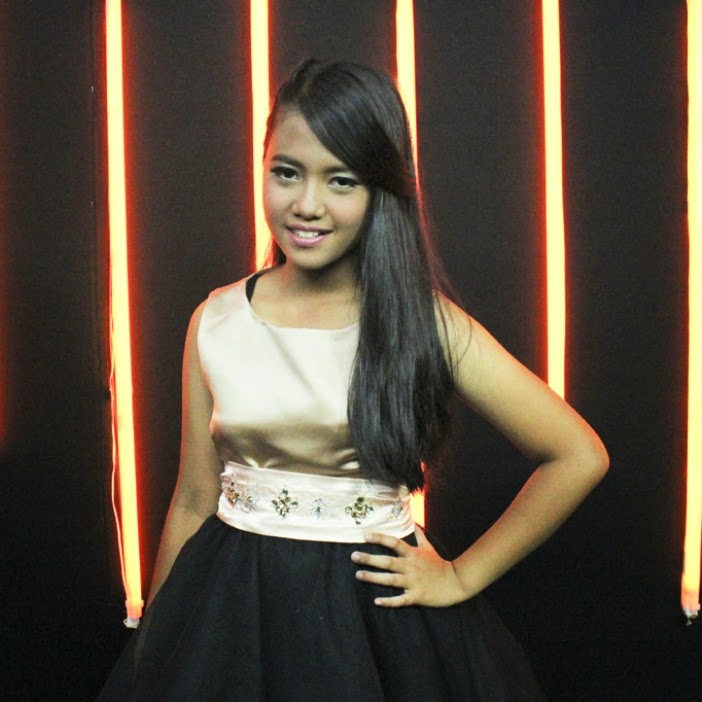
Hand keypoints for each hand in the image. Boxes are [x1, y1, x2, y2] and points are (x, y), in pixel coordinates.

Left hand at [351, 526, 470, 607]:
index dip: (379, 538)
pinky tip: (376, 601)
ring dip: (374, 577)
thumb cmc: (439, 564)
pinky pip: (401, 600)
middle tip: (354, 556)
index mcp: (413, 554)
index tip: (364, 535)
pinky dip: (389, 601)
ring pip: (390, 580)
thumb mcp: (429, 548)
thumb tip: (415, 522)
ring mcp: (413, 582)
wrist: (456, 583)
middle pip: (387, 561)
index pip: (393, 543)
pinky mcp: (417, 596)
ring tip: (358, 575)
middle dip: (370, 558)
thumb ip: (420, 535)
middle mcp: (411, 566)